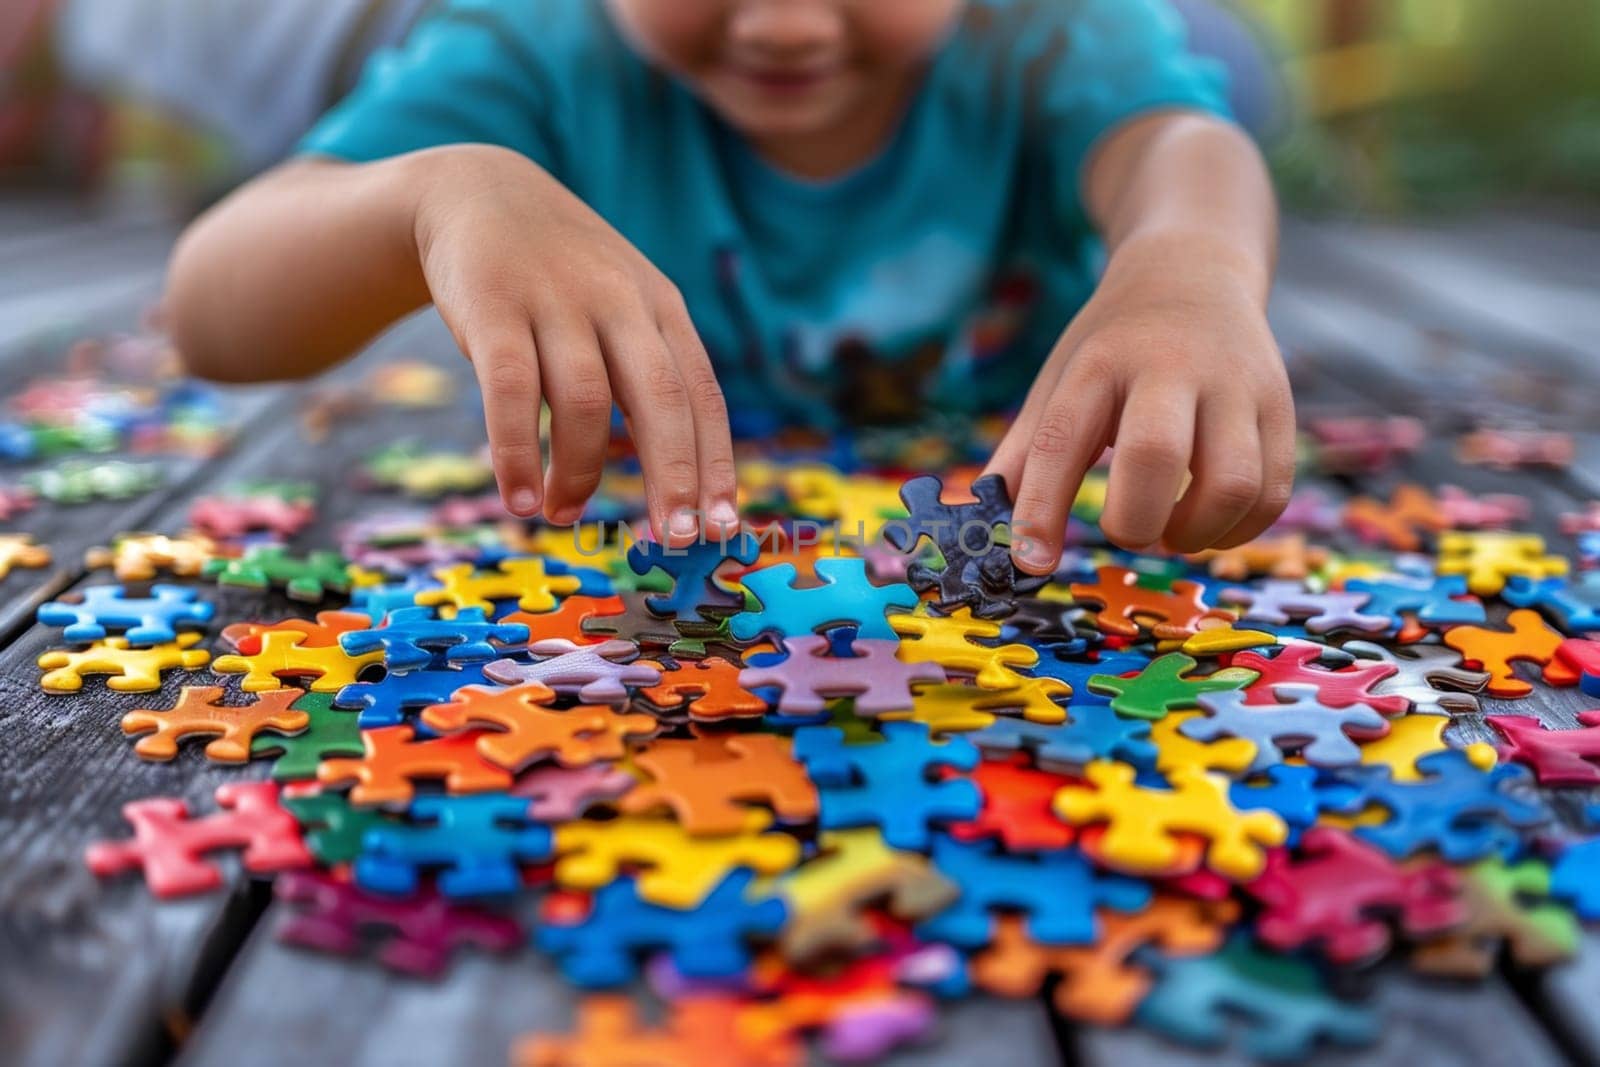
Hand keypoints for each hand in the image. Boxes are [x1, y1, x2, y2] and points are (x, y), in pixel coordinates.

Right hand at [411, 145, 737, 543]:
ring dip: (579, 473)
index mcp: (661, 308)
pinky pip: (510, 391)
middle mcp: (620, 302)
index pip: (702, 395)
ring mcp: (556, 300)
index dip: (716, 463)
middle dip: (675, 476)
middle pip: (661, 400)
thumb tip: (675, 484)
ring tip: (561, 514)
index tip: (722, 524)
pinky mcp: (493, 305)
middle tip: (675, 540)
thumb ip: (648, 377)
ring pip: (585, 401)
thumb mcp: (622, 306)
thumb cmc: (562, 276)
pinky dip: (517, 452)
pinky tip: (518, 497)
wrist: (478, 193)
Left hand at [986, 232, 1294, 572]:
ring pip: (1234, 483)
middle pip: (1156, 455)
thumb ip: (1023, 456)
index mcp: (1101, 363)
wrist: (1194, 272)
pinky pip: (1272, 493)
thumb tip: (982, 527)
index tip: (1031, 561)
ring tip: (1169, 529)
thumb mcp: (1060, 383)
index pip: (1063, 439)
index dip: (1043, 509)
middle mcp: (1173, 367)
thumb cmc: (1114, 347)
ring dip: (1195, 533)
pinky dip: (1238, 529)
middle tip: (1123, 529)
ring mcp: (1236, 385)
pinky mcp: (1280, 408)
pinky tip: (1208, 522)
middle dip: (1133, 520)